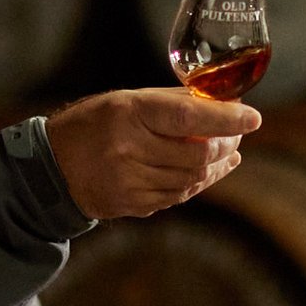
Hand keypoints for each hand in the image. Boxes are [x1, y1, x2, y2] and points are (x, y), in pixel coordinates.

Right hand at [43, 89, 260, 219]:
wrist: (52, 167)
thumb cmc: (94, 123)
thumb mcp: (127, 100)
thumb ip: (172, 102)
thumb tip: (221, 103)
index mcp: (129, 113)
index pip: (188, 117)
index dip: (225, 119)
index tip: (253, 118)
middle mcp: (128, 148)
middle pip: (197, 154)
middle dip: (227, 144)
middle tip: (238, 133)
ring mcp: (129, 181)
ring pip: (192, 179)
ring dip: (217, 165)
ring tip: (227, 151)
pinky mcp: (132, 205)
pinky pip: (178, 196)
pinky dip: (199, 183)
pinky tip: (210, 171)